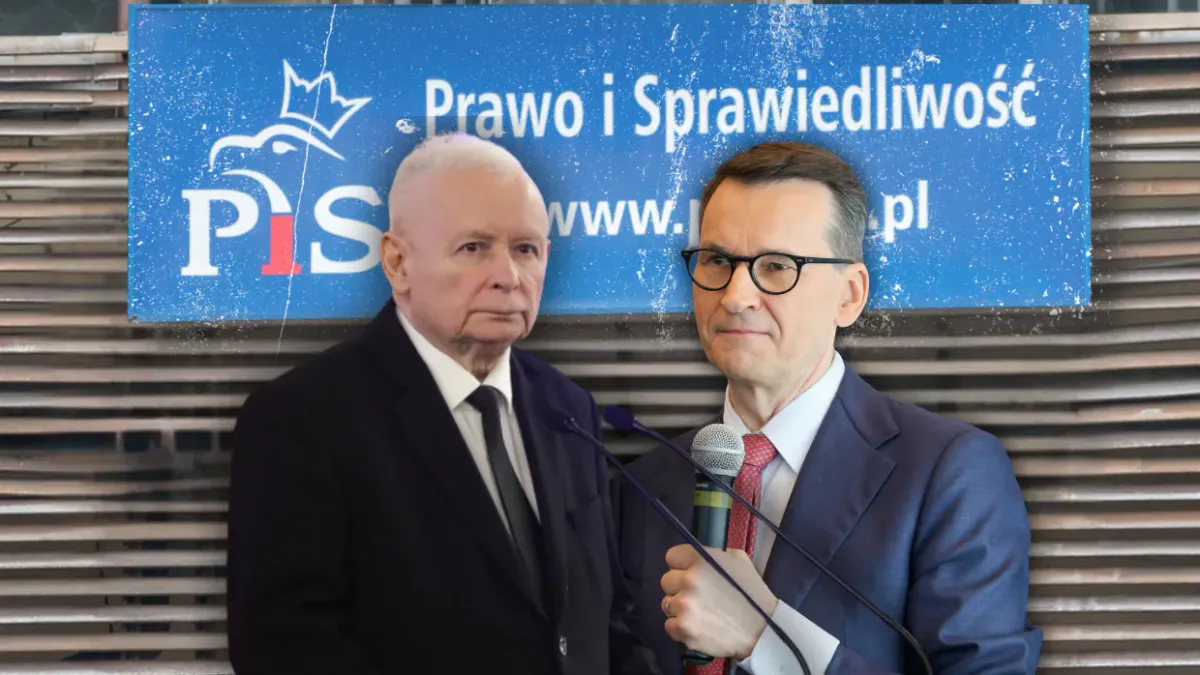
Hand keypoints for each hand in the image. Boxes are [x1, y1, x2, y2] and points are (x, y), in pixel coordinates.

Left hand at [659, 545, 777, 659]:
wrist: (763, 630)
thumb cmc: (752, 593)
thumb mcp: (738, 560)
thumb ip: (713, 554)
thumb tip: (697, 556)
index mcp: (700, 559)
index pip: (672, 556)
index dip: (681, 565)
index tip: (690, 573)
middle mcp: (689, 580)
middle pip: (666, 580)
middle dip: (679, 587)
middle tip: (697, 596)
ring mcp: (685, 606)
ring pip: (666, 604)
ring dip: (679, 608)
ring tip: (699, 613)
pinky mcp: (683, 629)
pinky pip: (669, 625)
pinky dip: (680, 628)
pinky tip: (697, 627)